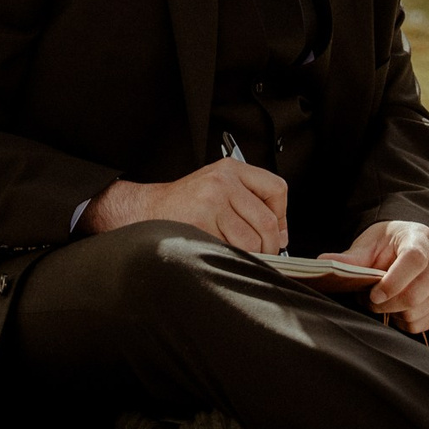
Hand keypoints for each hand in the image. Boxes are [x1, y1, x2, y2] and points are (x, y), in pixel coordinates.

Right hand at [80, 161, 288, 253]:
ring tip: (237, 253)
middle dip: (269, 245)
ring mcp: (210, 202)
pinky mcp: (200, 223)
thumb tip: (280, 235)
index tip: (278, 231)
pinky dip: (231, 258)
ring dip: (250, 255)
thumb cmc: (183, 203)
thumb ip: (248, 202)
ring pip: (252, 240)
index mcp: (230, 170)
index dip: (283, 216)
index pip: (276, 189)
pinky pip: (231, 250)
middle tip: (262, 253)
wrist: (145, 210)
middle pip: (267, 221)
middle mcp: (222, 182)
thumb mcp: (217, 188)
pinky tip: (219, 252)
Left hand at [322, 220, 428, 333]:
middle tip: (368, 299)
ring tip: (381, 300)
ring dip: (393, 313)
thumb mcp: (368, 243)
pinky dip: (404, 322)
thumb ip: (350, 257)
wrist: (409, 244)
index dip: (393, 282)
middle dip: (386, 304)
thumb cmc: (387, 244)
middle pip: (416, 294)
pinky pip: (422, 324)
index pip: (414, 261)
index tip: (373, 293)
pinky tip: (396, 308)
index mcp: (420, 238)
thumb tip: (323, 262)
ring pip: (418, 312)